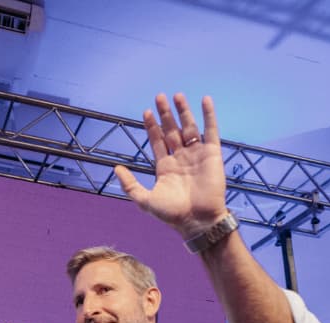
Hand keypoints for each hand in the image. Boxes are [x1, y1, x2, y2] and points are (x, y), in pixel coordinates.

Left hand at [114, 93, 228, 238]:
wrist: (197, 220)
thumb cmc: (172, 213)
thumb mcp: (144, 200)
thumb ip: (130, 184)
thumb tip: (116, 168)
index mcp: (165, 167)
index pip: (157, 141)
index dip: (152, 126)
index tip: (146, 112)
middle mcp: (181, 158)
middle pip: (171, 130)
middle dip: (165, 114)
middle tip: (159, 97)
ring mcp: (197, 155)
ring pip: (189, 127)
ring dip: (183, 111)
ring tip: (177, 96)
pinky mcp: (212, 154)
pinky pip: (212, 131)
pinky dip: (209, 116)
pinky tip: (205, 101)